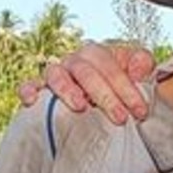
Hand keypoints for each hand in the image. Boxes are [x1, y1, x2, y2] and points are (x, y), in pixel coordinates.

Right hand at [16, 41, 155, 123]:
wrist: (105, 94)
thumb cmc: (121, 82)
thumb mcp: (138, 71)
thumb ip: (143, 63)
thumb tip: (138, 69)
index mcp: (97, 54)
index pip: (110, 67)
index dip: (126, 89)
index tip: (140, 111)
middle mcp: (74, 61)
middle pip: (85, 72)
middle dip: (105, 96)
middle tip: (120, 118)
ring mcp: (56, 74)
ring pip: (56, 75)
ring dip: (68, 90)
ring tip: (81, 107)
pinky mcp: (40, 90)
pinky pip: (29, 86)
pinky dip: (29, 91)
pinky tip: (33, 102)